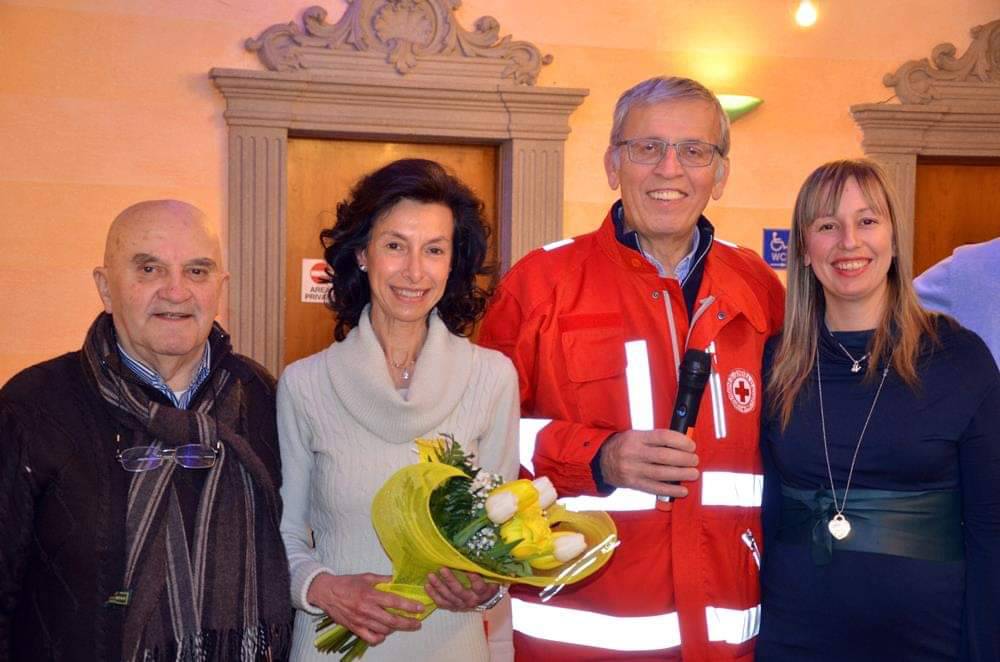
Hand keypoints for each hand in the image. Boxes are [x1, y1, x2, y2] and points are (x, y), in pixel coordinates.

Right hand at [306, 572, 423, 645]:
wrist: (326, 592)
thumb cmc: (347, 583)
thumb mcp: (366, 577)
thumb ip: (383, 580)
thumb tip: (397, 581)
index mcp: (370, 595)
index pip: (394, 602)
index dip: (409, 606)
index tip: (420, 608)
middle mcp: (366, 609)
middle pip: (392, 621)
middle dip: (408, 623)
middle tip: (418, 623)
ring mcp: (360, 621)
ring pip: (383, 630)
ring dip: (396, 629)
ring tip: (403, 625)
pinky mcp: (354, 628)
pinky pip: (371, 638)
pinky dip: (380, 637)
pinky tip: (385, 632)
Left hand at [424, 568, 495, 610]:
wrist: (485, 600)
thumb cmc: (487, 584)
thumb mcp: (490, 576)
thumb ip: (484, 568)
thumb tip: (476, 555)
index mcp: (482, 592)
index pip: (479, 586)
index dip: (474, 579)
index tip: (469, 569)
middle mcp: (471, 600)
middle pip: (459, 591)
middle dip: (450, 580)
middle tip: (442, 569)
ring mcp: (461, 605)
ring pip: (448, 597)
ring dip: (438, 586)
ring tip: (430, 576)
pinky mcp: (453, 607)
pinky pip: (441, 603)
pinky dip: (433, 595)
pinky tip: (427, 586)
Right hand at [599, 429, 698, 497]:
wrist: (601, 462)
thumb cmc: (623, 446)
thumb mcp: (636, 436)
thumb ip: (656, 440)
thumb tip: (682, 445)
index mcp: (635, 438)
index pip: (662, 437)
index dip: (680, 441)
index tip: (690, 445)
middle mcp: (633, 453)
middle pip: (664, 457)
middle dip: (684, 459)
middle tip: (694, 460)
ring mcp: (633, 470)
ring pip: (661, 474)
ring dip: (681, 475)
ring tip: (693, 474)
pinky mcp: (633, 484)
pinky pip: (655, 488)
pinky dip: (671, 490)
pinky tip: (682, 490)